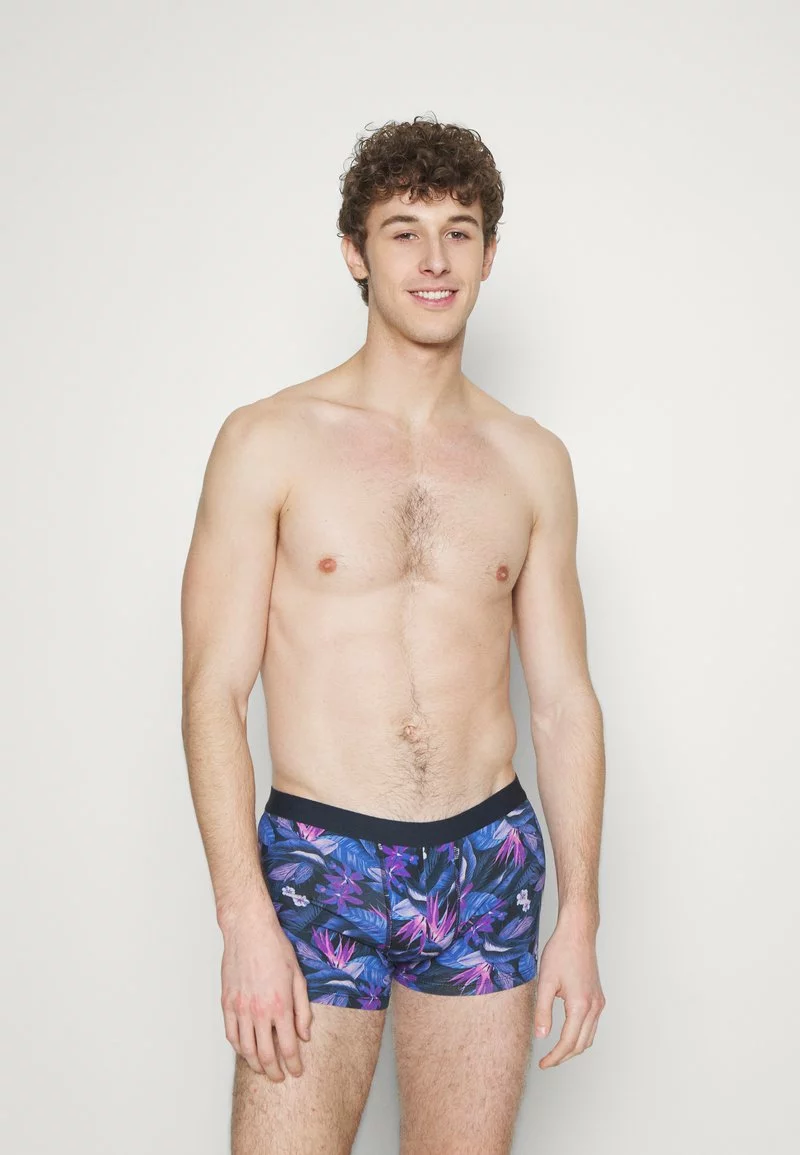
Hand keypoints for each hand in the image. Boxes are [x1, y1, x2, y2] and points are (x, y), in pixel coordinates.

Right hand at [219, 899, 313, 1081]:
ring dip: (255, 1064)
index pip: (288, 1047)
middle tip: (279, 1077)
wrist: (249, 931)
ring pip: (245, 1049)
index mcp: (280, 1005)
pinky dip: (238, 1048)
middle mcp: (259, 1011)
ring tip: (263, 1069)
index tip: (296, 1072)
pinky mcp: (227, 1003)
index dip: (293, 1064)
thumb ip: (302, 1009)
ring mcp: (240, 1009)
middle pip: (265, 1055)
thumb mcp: (298, 977)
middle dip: (274, 1071)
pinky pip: (231, 1034)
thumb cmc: (275, 949)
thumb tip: (304, 1035)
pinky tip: (245, 1051)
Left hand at [533, 912, 604, 1067]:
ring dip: (574, 1048)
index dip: (555, 1057)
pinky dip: (581, 1035)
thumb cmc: (560, 953)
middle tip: (547, 1062)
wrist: (577, 934)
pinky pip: (592, 1025)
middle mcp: (594, 1007)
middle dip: (564, 1057)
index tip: (543, 1064)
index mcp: (580, 1006)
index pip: (568, 1042)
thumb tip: (541, 1036)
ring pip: (589, 1037)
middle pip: (581, 1045)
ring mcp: (599, 1002)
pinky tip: (568, 1033)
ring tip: (556, 1052)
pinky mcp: (598, 997)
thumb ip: (542, 1011)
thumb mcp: (545, 982)